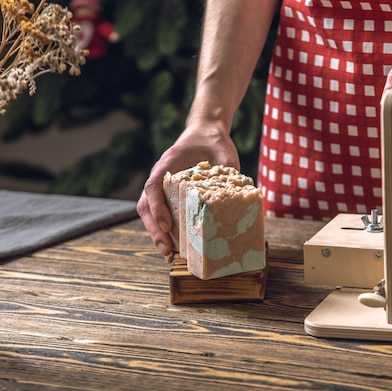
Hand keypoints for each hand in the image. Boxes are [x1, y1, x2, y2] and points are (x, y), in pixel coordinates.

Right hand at [137, 121, 239, 261]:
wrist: (206, 134)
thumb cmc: (214, 143)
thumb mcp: (224, 154)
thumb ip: (230, 171)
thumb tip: (246, 195)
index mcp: (168, 164)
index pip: (153, 186)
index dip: (158, 208)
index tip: (168, 226)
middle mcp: (160, 177)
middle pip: (146, 206)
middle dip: (155, 231)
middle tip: (168, 250)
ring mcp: (162, 188)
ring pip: (150, 214)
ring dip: (157, 236)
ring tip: (170, 255)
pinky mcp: (170, 197)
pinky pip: (162, 215)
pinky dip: (166, 232)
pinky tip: (177, 248)